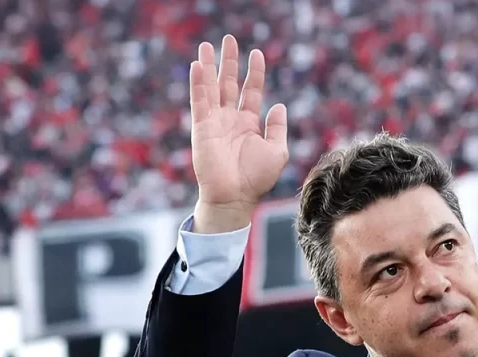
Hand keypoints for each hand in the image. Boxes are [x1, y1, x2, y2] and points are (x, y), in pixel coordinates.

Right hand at [189, 35, 287, 231]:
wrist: (235, 197)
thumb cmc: (256, 178)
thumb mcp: (277, 151)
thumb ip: (277, 127)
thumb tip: (278, 105)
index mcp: (248, 124)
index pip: (251, 91)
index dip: (254, 72)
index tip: (257, 53)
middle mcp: (230, 119)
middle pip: (229, 83)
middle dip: (229, 61)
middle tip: (228, 39)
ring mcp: (215, 122)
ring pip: (212, 87)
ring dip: (209, 65)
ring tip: (207, 44)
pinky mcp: (202, 127)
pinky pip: (200, 100)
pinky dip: (199, 83)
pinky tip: (198, 65)